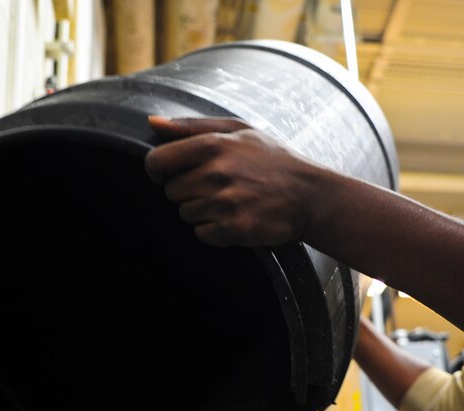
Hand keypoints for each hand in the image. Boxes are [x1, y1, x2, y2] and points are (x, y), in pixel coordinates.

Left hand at [144, 115, 322, 246]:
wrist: (310, 195)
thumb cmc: (273, 160)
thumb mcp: (238, 131)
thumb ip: (191, 126)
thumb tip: (153, 123)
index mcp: (213, 145)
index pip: (156, 162)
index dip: (158, 171)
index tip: (171, 174)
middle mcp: (216, 174)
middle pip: (171, 192)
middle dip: (188, 191)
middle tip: (217, 186)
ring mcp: (225, 203)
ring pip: (186, 214)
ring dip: (203, 211)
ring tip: (231, 201)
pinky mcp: (234, 229)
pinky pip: (202, 234)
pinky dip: (215, 230)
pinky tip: (236, 217)